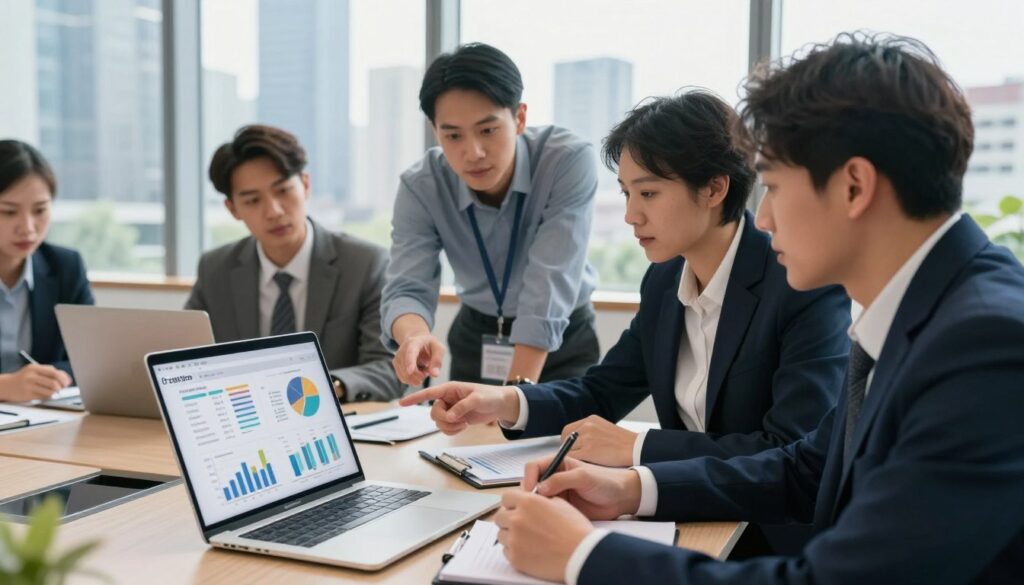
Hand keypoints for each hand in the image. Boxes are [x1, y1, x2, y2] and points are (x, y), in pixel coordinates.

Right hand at [0, 364, 71, 401]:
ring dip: (56, 392)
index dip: (64, 378)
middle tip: (63, 388)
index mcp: (34, 368)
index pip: (54, 372)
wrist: (5, 386)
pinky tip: (47, 394)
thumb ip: (48, 372)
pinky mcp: (27, 395)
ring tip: (55, 392)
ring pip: (50, 391)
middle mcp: (31, 376)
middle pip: (54, 382)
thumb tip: (65, 378)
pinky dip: (49, 396)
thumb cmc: (22, 378)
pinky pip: (44, 396)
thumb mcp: (33, 370)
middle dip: (61, 386)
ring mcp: (29, 386)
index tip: (67, 382)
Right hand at [392, 333, 444, 385]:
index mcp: (414, 342)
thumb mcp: (439, 349)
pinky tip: (418, 372)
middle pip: (407, 368)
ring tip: (424, 370)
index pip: (410, 353)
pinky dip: (412, 379)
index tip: (410, 371)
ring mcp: (397, 357)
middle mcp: (402, 349)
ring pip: (405, 376)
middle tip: (428, 371)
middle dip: (420, 375)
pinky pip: (404, 378)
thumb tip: (435, 374)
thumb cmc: (430, 345)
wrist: (419, 342)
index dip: (410, 362)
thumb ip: (437, 361)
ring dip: (417, 378)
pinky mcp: (396, 365)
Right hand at [399, 382, 519, 433]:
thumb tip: (451, 417)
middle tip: (460, 420)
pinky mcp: (455, 419)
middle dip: (444, 419)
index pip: (429, 393)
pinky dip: (453, 431)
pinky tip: (464, 427)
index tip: (401, 403)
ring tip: (464, 423)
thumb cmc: (490, 396)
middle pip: (433, 413)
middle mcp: (447, 399)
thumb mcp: (478, 399)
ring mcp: (450, 410)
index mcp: (450, 389)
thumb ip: (463, 406)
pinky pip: (445, 429)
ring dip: (450, 427)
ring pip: (438, 423)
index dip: (415, 398)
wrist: (500, 405)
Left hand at [493, 491, 591, 582]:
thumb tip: (529, 498)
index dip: (512, 503)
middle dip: (508, 519)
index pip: (506, 498)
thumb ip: (539, 499)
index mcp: (528, 502)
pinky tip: (529, 550)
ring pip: (501, 534)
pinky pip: (506, 551)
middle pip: (499, 516)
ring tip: (527, 539)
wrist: (582, 554)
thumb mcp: (560, 503)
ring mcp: (514, 539)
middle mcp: (517, 519)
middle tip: (521, 525)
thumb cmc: (575, 529)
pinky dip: (515, 550)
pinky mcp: (515, 558)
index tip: (516, 508)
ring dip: (510, 535)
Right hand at [522, 455, 641, 519]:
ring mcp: (557, 492)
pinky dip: (542, 514)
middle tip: (531, 506)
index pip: (534, 466)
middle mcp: (554, 477)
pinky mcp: (561, 507)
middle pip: (532, 483)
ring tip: (539, 514)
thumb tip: (540, 488)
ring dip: (535, 505)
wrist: (621, 498)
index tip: (530, 491)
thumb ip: (562, 479)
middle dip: (528, 493)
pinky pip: (546, 510)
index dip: (528, 478)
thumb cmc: (606, 481)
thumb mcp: (584, 477)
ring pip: (537, 498)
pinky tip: (546, 520)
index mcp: (558, 463)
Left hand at [561, 415, 637, 466]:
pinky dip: (576, 463)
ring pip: (567, 449)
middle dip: (568, 448)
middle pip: (565, 438)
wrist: (636, 449)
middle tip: (577, 458)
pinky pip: (572, 457)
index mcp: (590, 420)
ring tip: (583, 462)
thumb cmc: (623, 444)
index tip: (574, 450)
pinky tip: (585, 466)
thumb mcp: (605, 429)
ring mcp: (586, 437)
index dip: (569, 441)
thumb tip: (576, 442)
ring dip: (572, 456)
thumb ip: (590, 432)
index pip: (568, 430)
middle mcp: (586, 426)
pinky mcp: (588, 450)